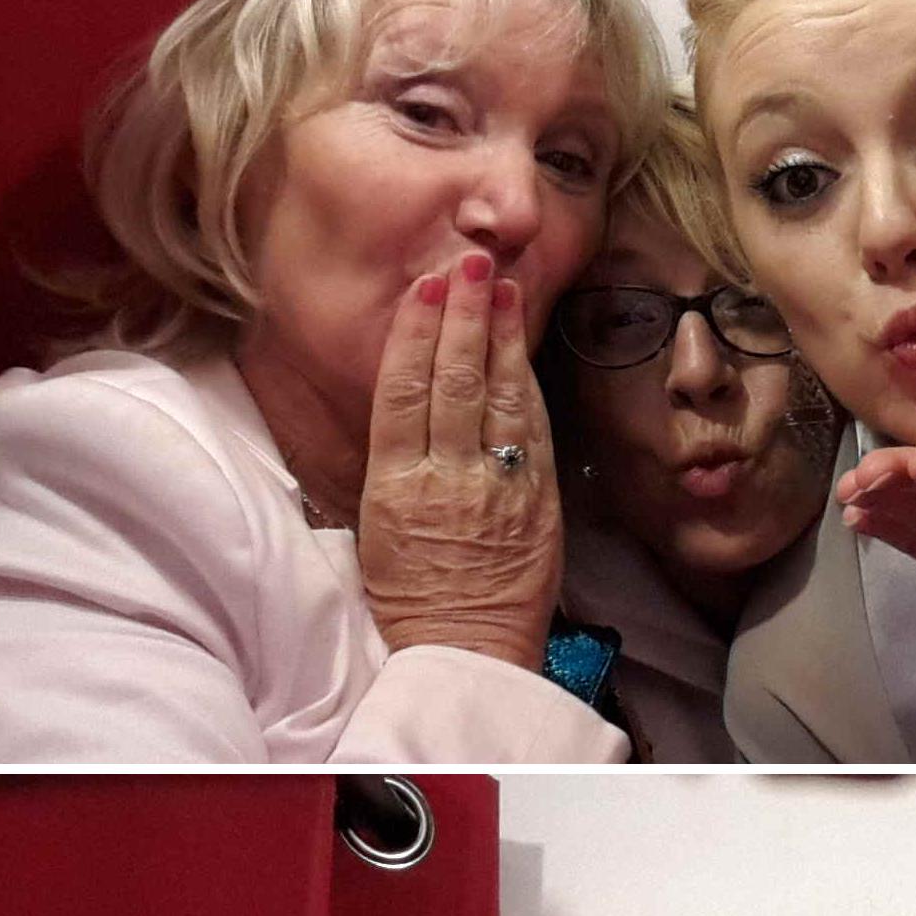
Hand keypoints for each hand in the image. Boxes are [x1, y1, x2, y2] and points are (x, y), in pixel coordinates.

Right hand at [356, 257, 561, 670]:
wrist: (465, 655)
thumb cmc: (411, 598)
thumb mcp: (377, 530)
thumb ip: (394, 465)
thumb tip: (399, 408)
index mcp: (395, 487)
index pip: (401, 391)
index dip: (414, 333)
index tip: (424, 287)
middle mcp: (447, 478)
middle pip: (453, 380)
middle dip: (463, 315)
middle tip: (471, 261)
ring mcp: (497, 488)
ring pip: (498, 396)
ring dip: (501, 335)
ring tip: (503, 285)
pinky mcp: (538, 502)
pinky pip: (535, 432)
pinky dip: (530, 385)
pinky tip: (526, 348)